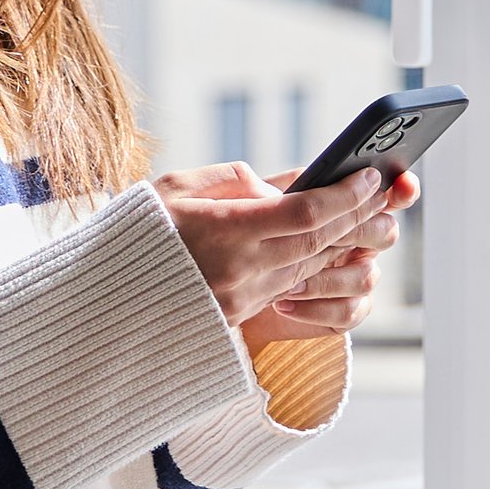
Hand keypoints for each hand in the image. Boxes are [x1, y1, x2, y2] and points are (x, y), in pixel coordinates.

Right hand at [152, 162, 417, 339]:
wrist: (105, 301)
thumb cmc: (137, 233)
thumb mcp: (175, 188)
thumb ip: (232, 180)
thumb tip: (279, 186)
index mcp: (226, 231)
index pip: (305, 211)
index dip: (345, 193)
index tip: (370, 174)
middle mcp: (243, 269)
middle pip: (320, 240)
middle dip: (358, 213)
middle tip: (384, 190)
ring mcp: (245, 297)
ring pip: (314, 265)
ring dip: (347, 239)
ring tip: (371, 214)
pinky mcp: (242, 314)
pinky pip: (294, 285)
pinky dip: (319, 262)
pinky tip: (335, 244)